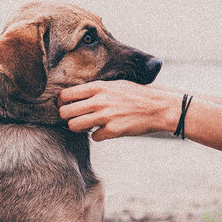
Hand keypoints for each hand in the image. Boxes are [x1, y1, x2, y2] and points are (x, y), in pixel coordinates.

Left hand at [58, 81, 181, 140]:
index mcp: (98, 87)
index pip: (66, 95)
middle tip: (74, 118)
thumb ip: (96, 90)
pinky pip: (94, 137)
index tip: (65, 106)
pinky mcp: (113, 130)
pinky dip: (99, 135)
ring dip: (79, 127)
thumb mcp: (115, 84)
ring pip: (74, 126)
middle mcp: (99, 101)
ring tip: (88, 125)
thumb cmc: (137, 94)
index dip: (61, 103)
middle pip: (65, 112)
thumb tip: (77, 97)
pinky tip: (107, 130)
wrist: (159, 106)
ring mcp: (106, 116)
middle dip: (67, 117)